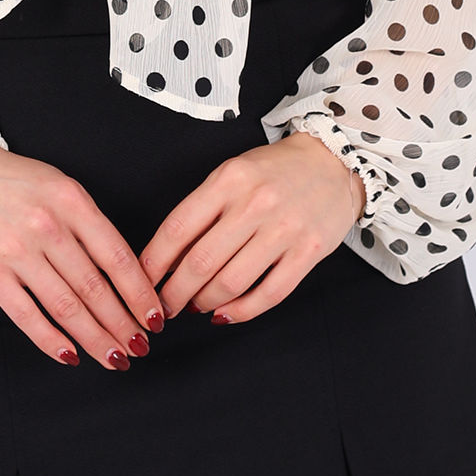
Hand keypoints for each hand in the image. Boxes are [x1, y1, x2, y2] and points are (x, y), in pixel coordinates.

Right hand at [0, 146, 164, 369]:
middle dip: (123, 325)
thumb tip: (126, 276)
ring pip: (66, 307)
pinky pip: (27, 316)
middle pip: (95, 289)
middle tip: (140, 348)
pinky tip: (71, 356)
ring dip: (95, 338)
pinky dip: (51, 340)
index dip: (140, 294)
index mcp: (72, 202)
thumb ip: (91, 225)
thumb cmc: (16, 183)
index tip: (156, 318)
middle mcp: (46, 227)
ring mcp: (16, 251)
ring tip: (115, 358)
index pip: (117, 258)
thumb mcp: (62, 188)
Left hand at [137, 132, 367, 325]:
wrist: (333, 161)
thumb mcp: (232, 174)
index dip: (153, 262)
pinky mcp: (310, 252)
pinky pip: (269, 294)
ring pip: (231, 282)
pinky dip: (241, 311)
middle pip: (200, 261)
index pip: (178, 228)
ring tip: (195, 307)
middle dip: (174, 292)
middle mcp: (256, 204)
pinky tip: (225, 314)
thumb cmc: (273, 171)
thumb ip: (202, 210)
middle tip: (164, 305)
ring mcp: (285, 229)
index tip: (142, 280)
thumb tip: (167, 258)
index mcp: (229, 180)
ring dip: (204, 303)